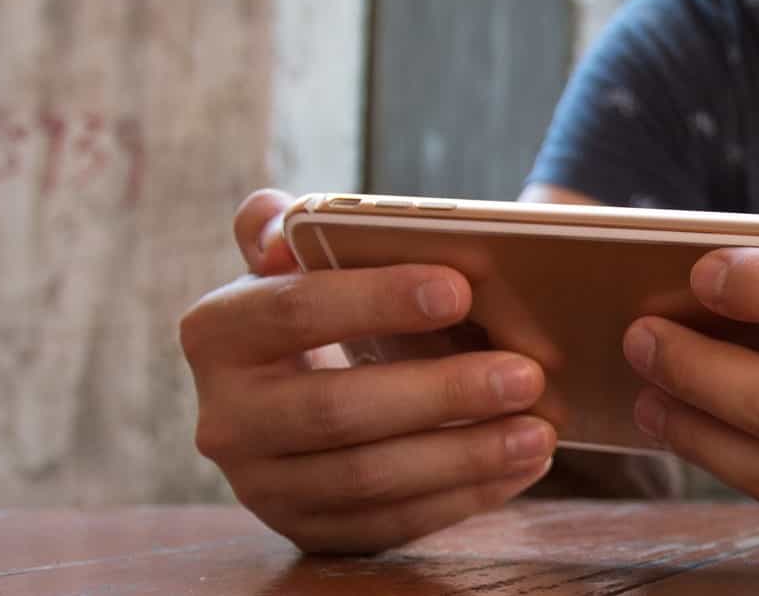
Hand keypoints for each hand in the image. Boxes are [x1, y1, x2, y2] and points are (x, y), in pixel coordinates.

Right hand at [179, 189, 557, 552]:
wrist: (297, 394)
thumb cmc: (322, 312)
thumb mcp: (298, 263)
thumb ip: (290, 228)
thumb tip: (283, 226)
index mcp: (216, 332)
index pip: (294, 310)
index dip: (377, 299)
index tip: (460, 288)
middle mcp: (225, 419)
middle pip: (337, 410)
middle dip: (441, 393)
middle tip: (528, 375)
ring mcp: (262, 486)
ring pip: (370, 477)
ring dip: (467, 455)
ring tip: (541, 429)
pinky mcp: (307, 531)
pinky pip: (391, 523)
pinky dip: (465, 496)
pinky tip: (522, 465)